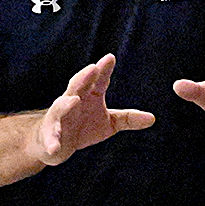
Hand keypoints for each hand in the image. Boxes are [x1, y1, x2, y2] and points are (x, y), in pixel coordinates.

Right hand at [37, 55, 155, 166]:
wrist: (54, 142)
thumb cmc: (82, 127)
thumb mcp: (108, 123)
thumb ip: (128, 118)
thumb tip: (153, 118)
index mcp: (88, 95)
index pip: (97, 81)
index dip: (103, 69)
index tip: (110, 58)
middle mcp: (72, 101)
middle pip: (77, 87)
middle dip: (84, 78)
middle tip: (93, 68)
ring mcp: (59, 118)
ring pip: (61, 108)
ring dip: (66, 104)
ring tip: (74, 100)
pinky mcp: (51, 136)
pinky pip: (52, 139)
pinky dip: (52, 142)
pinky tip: (55, 148)